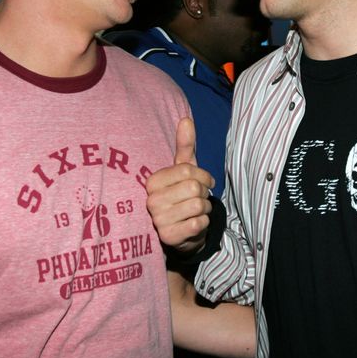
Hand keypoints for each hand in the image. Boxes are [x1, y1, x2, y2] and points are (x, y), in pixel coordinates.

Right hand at [147, 117, 214, 251]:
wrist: (183, 233)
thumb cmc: (183, 196)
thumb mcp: (185, 170)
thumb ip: (185, 146)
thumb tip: (186, 120)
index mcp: (152, 182)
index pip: (187, 170)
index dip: (203, 176)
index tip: (204, 182)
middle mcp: (151, 200)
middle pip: (194, 187)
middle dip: (204, 193)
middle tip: (198, 199)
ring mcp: (158, 220)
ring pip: (198, 205)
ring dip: (205, 209)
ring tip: (196, 212)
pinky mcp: (169, 238)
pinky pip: (198, 223)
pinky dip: (203, 223)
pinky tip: (194, 225)